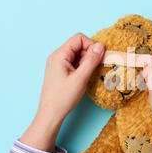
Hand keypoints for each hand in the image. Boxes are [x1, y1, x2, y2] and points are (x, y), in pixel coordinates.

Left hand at [20, 33, 104, 151]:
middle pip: (78, 45)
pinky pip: (74, 63)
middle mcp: (57, 56)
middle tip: (96, 68)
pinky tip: (84, 77)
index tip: (99, 57)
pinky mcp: (60, 71)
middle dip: (90, 54)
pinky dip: (82, 67)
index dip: (91, 45)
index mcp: (59, 55)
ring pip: (77, 55)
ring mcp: (57, 64)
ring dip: (87, 61)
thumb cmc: (63, 97)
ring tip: (89, 75)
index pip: (79, 38)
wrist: (50, 113)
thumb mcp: (81, 78)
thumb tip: (101, 45)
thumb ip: (91, 60)